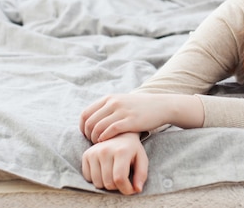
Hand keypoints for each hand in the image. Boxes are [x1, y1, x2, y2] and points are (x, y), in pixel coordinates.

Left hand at [80, 93, 204, 142]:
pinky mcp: (130, 121)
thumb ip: (107, 108)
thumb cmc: (140, 107)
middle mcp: (113, 103)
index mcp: (109, 98)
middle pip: (90, 122)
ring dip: (96, 139)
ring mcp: (122, 111)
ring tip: (101, 145)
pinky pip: (110, 131)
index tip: (87, 135)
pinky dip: (105, 139)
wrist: (161, 106)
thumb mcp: (121, 102)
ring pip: (98, 128)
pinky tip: (108, 143)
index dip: (83, 128)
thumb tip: (92, 120)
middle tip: (94, 143)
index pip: (85, 114)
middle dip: (88, 136)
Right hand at [82, 132, 147, 194]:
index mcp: (121, 151)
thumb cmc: (132, 149)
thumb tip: (137, 189)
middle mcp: (105, 151)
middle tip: (123, 179)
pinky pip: (88, 178)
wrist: (119, 133)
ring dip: (106, 184)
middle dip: (117, 187)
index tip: (131, 189)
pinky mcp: (86, 155)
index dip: (126, 189)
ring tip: (113, 174)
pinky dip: (96, 179)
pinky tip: (104, 170)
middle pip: (108, 183)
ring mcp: (94, 152)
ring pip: (98, 183)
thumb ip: (141, 174)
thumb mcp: (142, 158)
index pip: (120, 178)